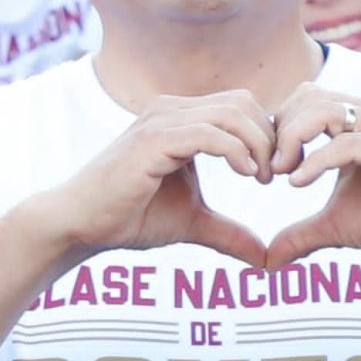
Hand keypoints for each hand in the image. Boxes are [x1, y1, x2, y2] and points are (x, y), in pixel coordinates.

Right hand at [38, 92, 274, 268]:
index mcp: (181, 119)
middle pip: (243, 102)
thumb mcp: (192, 223)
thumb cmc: (130, 218)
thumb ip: (228, 233)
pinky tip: (248, 175)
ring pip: (231, 113)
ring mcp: (160, 120)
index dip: (268, 136)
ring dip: (258, 144)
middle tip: (278, 175)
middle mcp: (171, 110)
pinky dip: (236, 151)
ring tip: (265, 178)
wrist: (81, 224)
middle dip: (270, 137)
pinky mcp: (153, 139)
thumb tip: (264, 258)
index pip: (241, 107)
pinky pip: (209, 133)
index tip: (279, 172)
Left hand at [264, 87, 360, 273]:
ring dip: (293, 139)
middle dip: (280, 130)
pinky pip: (345, 143)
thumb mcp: (337, 226)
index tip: (265, 166)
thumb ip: (301, 234)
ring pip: (324, 110)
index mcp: (357, 120)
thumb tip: (268, 261)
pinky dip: (316, 161)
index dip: (278, 128)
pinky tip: (298, 182)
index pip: (304, 101)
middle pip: (308, 97)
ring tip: (280, 172)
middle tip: (268, 170)